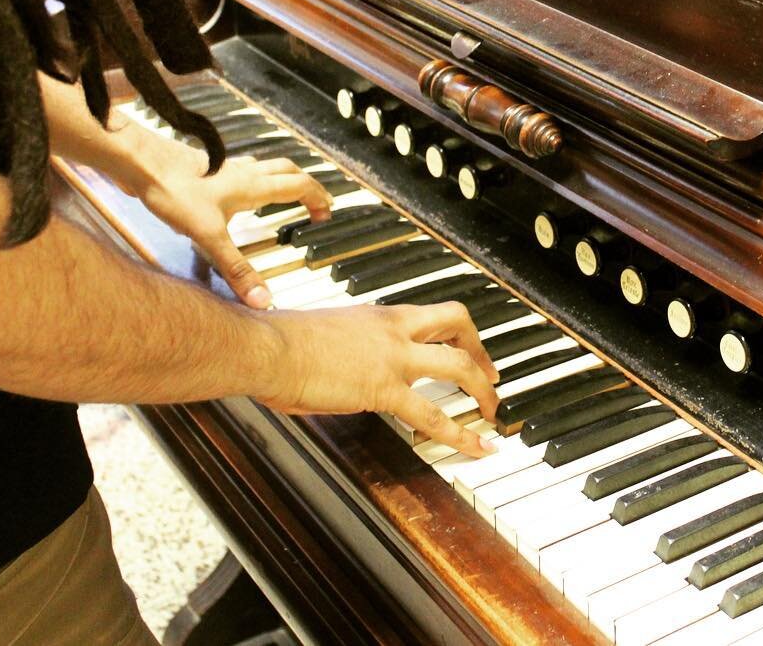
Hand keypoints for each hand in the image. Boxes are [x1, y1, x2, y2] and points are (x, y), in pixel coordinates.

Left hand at [133, 139, 331, 307]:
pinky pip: (240, 168)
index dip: (318, 199)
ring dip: (282, 177)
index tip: (326, 214)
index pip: (299, 186)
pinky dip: (252, 177)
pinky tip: (235, 191)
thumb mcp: (208, 236)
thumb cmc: (172, 189)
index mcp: (253, 186)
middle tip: (315, 201)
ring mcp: (224, 167)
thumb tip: (263, 299)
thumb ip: (236, 269)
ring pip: (265, 166)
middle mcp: (243, 172)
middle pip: (288, 170)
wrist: (139, 161)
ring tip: (284, 193)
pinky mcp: (205, 166)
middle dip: (307, 185)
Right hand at [260, 301, 500, 456]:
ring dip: (483, 391)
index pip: (433, 314)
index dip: (458, 331)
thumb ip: (347, 347)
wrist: (267, 348)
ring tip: (494, 415)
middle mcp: (394, 329)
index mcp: (379, 315)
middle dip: (482, 353)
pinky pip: (433, 415)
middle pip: (458, 324)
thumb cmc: (280, 342)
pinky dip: (461, 434)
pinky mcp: (384, 389)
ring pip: (458, 368)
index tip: (467, 347)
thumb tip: (346, 364)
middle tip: (493, 377)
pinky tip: (477, 448)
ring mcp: (393, 358)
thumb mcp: (325, 334)